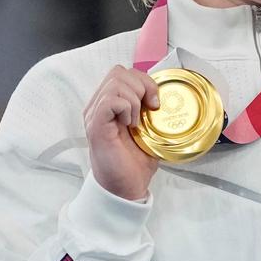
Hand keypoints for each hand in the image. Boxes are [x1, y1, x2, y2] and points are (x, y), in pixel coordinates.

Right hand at [83, 65, 160, 200]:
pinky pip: (111, 100)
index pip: (123, 73)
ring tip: (136, 122)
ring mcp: (95, 115)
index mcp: (109, 104)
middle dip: (142, 86)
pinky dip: (127, 109)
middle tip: (148, 111)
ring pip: (115, 82)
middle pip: (119, 72)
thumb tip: (166, 97)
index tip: (155, 103)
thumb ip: (150, 111)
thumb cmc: (133, 163)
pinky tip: (129, 125)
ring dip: (134, 100)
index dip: (144, 81)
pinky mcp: (96, 125)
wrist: (125, 188)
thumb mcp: (148, 130)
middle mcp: (98, 106)